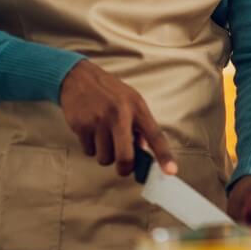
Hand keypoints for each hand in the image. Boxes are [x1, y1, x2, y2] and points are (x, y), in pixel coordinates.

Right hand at [59, 60, 176, 176]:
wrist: (79, 78)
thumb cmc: (110, 92)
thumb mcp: (131, 101)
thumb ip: (140, 126)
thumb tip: (143, 152)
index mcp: (137, 107)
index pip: (155, 135)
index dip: (164, 155)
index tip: (171, 171)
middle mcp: (120, 114)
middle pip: (125, 156)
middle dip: (125, 168)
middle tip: (124, 168)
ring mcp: (99, 120)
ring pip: (105, 158)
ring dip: (105, 155)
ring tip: (104, 138)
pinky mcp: (82, 126)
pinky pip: (89, 151)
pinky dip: (91, 147)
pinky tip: (91, 132)